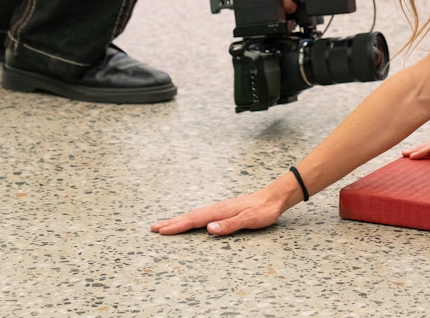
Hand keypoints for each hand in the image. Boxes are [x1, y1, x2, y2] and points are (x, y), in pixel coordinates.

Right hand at [150, 188, 286, 236]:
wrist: (276, 197)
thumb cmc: (264, 209)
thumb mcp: (250, 219)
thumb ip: (230, 225)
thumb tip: (208, 229)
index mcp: (221, 211)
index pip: (195, 220)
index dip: (177, 226)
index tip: (161, 231)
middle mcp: (218, 208)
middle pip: (190, 216)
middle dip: (171, 223)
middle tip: (153, 228)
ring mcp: (220, 208)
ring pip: (195, 215)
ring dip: (178, 220)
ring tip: (164, 225)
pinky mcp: (225, 210)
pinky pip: (202, 215)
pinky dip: (190, 218)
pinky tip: (189, 221)